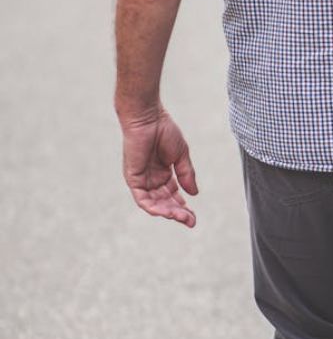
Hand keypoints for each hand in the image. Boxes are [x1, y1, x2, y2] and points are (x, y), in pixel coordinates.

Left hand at [119, 107, 198, 227]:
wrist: (148, 118)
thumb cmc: (164, 131)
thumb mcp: (181, 156)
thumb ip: (186, 175)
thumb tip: (195, 194)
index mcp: (164, 173)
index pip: (173, 196)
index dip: (183, 207)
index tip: (194, 217)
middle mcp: (152, 179)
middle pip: (165, 202)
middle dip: (177, 213)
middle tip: (190, 220)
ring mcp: (142, 179)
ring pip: (154, 203)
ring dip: (167, 212)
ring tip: (181, 217)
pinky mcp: (133, 178)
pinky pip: (142, 198)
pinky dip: (153, 207)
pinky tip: (166, 211)